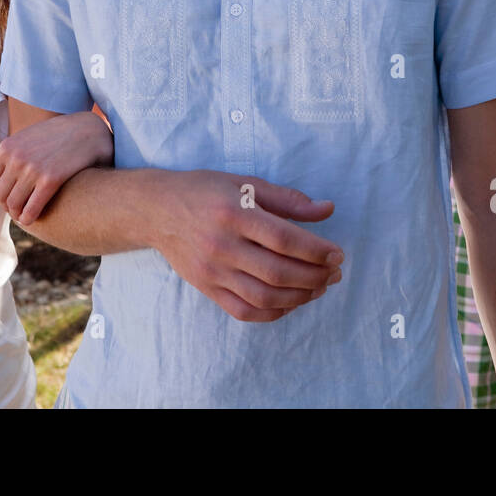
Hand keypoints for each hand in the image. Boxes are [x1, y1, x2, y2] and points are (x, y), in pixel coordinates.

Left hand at [0, 110, 112, 225]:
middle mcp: (16, 158)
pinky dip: (30, 217)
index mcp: (6, 148)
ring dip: (17, 214)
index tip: (8, 197)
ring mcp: (32, 169)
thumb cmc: (53, 135)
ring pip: (14, 204)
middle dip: (7, 205)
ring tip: (25, 214)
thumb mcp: (21, 139)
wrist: (87, 132)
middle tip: (17, 208)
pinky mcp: (50, 180)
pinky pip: (32, 208)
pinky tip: (34, 218)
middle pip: (0, 196)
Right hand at [152, 170, 343, 323]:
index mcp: (234, 213)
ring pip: (264, 296)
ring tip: (319, 287)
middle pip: (277, 272)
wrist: (157, 210)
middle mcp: (222, 245)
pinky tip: (290, 301)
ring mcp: (212, 271)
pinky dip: (272, 311)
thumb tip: (327, 210)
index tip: (337, 254)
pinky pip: (244, 311)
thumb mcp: (245, 183)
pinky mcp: (206, 288)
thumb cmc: (205, 191)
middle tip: (335, 273)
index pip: (284, 238)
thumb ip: (287, 199)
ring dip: (299, 297)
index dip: (316, 250)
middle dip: (314, 276)